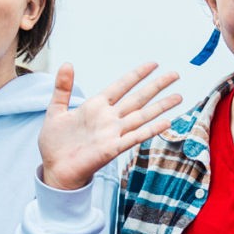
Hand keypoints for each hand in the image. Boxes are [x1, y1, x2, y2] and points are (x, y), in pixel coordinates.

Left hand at [38, 62, 180, 190]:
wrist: (54, 169)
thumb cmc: (55, 143)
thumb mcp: (56, 111)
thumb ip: (63, 89)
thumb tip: (66, 64)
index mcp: (96, 107)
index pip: (121, 86)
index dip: (137, 75)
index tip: (153, 64)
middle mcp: (109, 118)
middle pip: (138, 98)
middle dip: (156, 86)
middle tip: (175, 74)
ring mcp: (113, 133)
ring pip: (142, 116)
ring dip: (160, 106)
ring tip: (179, 97)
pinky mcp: (112, 149)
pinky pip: (135, 137)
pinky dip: (151, 130)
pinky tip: (166, 122)